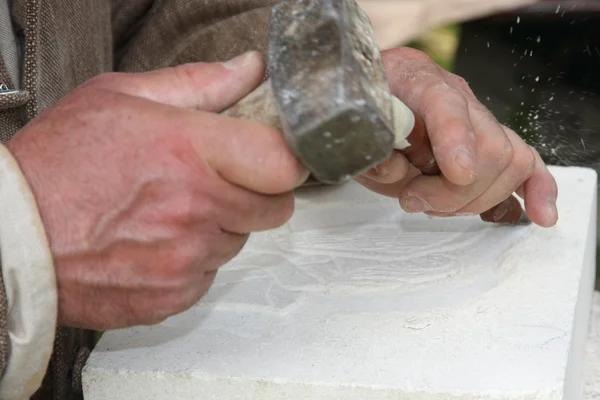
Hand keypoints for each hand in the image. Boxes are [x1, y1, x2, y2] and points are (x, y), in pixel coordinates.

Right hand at [6, 52, 308, 329]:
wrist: (13, 235)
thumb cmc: (59, 162)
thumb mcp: (123, 97)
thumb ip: (199, 83)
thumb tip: (249, 70)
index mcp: (189, 151)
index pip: (283, 164)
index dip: (286, 160)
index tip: (275, 158)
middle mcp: (195, 209)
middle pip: (275, 208)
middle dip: (255, 193)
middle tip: (215, 181)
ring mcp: (185, 259)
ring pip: (239, 241)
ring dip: (218, 227)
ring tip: (169, 212)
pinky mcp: (173, 296)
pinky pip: (209, 276)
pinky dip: (192, 261)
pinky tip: (154, 244)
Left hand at [357, 47, 558, 227]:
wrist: (378, 98)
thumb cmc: (368, 117)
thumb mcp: (356, 135)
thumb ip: (374, 154)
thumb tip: (397, 172)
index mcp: (415, 81)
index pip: (445, 104)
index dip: (457, 139)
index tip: (458, 173)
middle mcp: (455, 94)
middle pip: (488, 145)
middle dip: (454, 191)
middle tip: (413, 199)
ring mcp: (478, 116)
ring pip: (510, 160)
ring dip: (475, 199)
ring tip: (433, 205)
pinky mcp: (491, 139)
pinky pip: (527, 161)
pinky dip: (538, 189)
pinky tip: (541, 215)